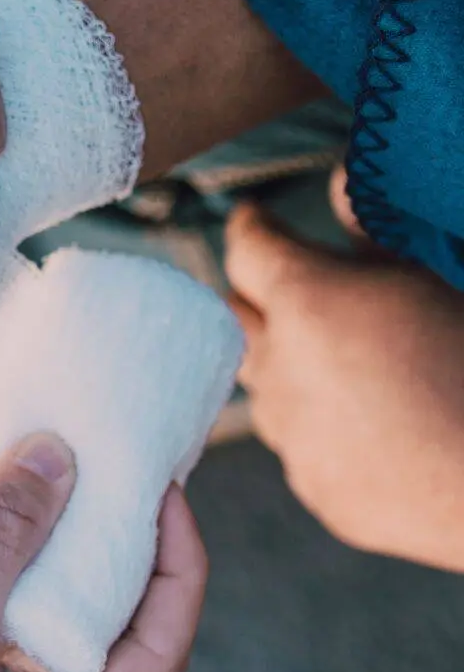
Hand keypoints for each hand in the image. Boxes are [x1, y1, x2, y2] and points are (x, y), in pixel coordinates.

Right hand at [0, 437, 205, 671]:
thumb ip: (2, 532)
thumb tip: (61, 459)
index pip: (152, 655)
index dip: (173, 568)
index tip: (164, 490)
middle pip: (84, 617)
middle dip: (90, 533)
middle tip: (102, 455)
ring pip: (11, 595)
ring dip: (14, 523)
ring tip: (30, 442)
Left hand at [225, 193, 463, 569]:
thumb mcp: (434, 278)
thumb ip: (373, 231)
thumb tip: (339, 184)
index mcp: (308, 301)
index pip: (246, 248)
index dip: (252, 227)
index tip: (257, 219)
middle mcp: (280, 368)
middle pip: (237, 315)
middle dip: (260, 295)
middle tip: (298, 284)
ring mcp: (291, 435)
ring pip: (263, 381)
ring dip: (288, 361)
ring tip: (347, 358)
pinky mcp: (312, 487)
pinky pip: (298, 440)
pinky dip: (320, 421)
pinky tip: (372, 421)